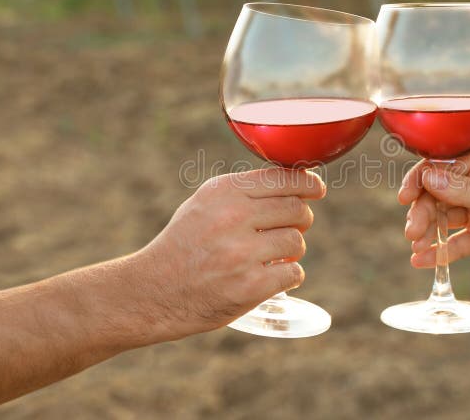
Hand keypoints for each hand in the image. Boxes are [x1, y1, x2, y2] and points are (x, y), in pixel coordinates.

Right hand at [132, 168, 324, 340]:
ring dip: (292, 250)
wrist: (153, 291)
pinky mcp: (249, 286)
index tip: (316, 188)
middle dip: (301, 218)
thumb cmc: (184, 245)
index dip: (308, 183)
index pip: (283, 178)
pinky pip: (294, 273)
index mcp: (223, 191)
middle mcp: (232, 217)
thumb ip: (244, 192)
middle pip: (297, 209)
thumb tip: (296, 183)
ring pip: (297, 242)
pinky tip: (273, 276)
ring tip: (272, 255)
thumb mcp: (204, 204)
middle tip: (291, 227)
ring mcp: (241, 253)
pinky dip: (288, 276)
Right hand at [400, 147, 469, 277]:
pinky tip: (424, 261)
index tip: (406, 197)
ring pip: (444, 218)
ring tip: (416, 246)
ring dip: (428, 231)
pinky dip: (440, 251)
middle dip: (423, 211)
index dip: (422, 179)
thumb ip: (466, 191)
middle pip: (439, 194)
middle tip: (412, 231)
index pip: (445, 166)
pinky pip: (456, 243)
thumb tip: (429, 178)